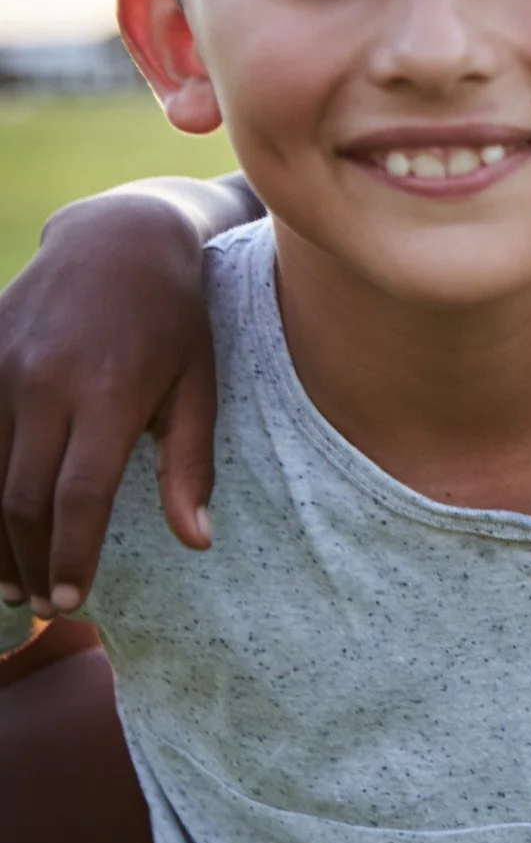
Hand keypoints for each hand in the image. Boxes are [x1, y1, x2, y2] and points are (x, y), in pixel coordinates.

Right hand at [2, 197, 218, 615]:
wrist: (119, 238)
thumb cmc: (175, 319)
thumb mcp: (200, 386)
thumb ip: (190, 465)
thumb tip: (197, 542)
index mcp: (105, 394)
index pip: (77, 497)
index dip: (70, 556)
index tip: (74, 601)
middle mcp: (42, 383)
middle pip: (20, 497)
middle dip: (26, 560)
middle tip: (40, 604)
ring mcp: (0, 367)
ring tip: (11, 580)